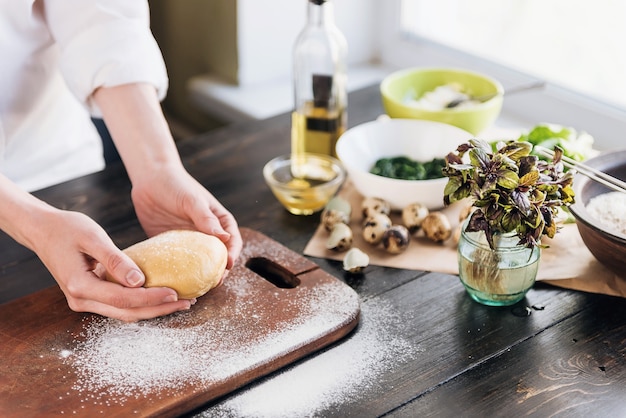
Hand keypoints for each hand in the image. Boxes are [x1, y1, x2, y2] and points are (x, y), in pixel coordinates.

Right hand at [30, 207, 194, 321]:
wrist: (42, 231)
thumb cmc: (67, 228)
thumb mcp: (93, 237)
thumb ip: (115, 260)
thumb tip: (140, 281)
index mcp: (80, 286)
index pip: (124, 299)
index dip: (152, 298)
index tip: (176, 293)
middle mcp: (81, 300)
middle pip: (127, 313)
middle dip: (159, 310)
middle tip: (187, 302)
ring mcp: (84, 301)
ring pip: (124, 313)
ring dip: (152, 309)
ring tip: (180, 302)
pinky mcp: (90, 297)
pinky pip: (119, 306)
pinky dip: (140, 304)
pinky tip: (160, 297)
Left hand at [92, 83, 242, 269]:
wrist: (149, 179)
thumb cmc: (176, 184)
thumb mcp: (193, 200)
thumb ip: (207, 219)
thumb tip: (226, 238)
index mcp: (219, 222)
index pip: (232, 242)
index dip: (232, 255)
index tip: (227, 266)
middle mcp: (207, 235)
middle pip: (217, 258)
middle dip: (217, 272)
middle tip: (212, 284)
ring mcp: (189, 242)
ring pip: (198, 265)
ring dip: (199, 277)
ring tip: (196, 288)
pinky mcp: (172, 247)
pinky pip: (177, 264)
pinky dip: (178, 274)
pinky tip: (174, 283)